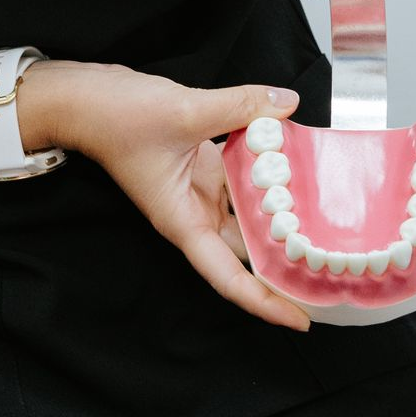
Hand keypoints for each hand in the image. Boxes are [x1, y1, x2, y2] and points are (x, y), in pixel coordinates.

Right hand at [24, 61, 309, 331]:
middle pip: (246, 255)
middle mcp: (194, 212)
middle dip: (284, 267)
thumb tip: (285, 103)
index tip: (301, 319)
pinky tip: (299, 171)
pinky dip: (270, 180)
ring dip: (282, 221)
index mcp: (183, 221)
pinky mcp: (204, 165)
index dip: (265, 303)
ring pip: (249, 217)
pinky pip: (244, 182)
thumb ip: (239, 106)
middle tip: (331, 276)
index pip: (228, 277)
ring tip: (328, 231)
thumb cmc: (114, 118)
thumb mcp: (182, 110)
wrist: (84, 97)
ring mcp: (200, 190)